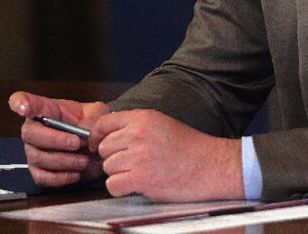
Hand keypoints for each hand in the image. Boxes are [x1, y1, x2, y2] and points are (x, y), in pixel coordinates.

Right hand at [9, 90, 109, 187]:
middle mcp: (36, 129)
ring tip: (84, 160)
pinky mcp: (39, 171)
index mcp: (48, 109)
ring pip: (38, 157)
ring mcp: (35, 151)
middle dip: (55, 140)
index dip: (20, 103)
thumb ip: (92, 118)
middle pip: (30, 133)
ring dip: (64, 160)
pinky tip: (75, 173)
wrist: (102, 150)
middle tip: (77, 143)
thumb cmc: (93, 127)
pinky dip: (60, 177)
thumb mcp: (99, 113)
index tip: (25, 109)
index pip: (26, 101)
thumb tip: (83, 130)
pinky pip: (42, 177)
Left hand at [90, 110, 243, 201]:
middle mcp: (138, 134)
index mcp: (143, 118)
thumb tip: (108, 134)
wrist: (210, 165)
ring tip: (140, 173)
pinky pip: (112, 185)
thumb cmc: (189, 147)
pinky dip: (121, 188)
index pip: (104, 123)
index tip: (97, 145)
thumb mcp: (162, 124)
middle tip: (130, 163)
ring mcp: (139, 156)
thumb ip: (136, 126)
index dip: (96, 136)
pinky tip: (136, 185)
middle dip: (113, 158)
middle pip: (104, 148)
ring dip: (119, 174)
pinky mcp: (141, 177)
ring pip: (107, 167)